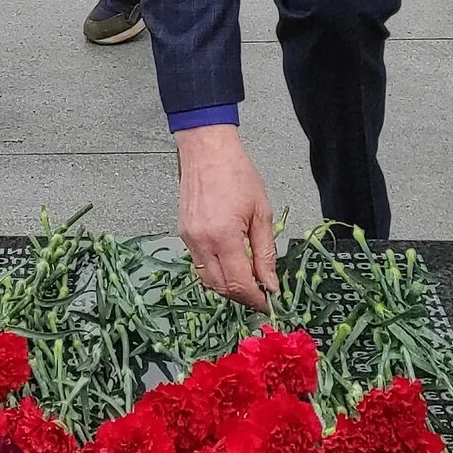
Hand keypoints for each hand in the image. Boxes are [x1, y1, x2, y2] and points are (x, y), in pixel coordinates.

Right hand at [176, 126, 278, 308]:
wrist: (207, 150)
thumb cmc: (237, 173)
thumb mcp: (261, 213)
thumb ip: (265, 252)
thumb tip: (270, 283)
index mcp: (223, 237)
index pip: (238, 284)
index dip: (255, 298)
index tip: (268, 302)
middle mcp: (201, 242)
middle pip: (220, 287)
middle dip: (241, 297)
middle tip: (260, 294)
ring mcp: (189, 238)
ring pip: (207, 279)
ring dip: (227, 287)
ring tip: (247, 281)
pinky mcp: (183, 233)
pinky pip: (198, 264)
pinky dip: (215, 272)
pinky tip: (230, 264)